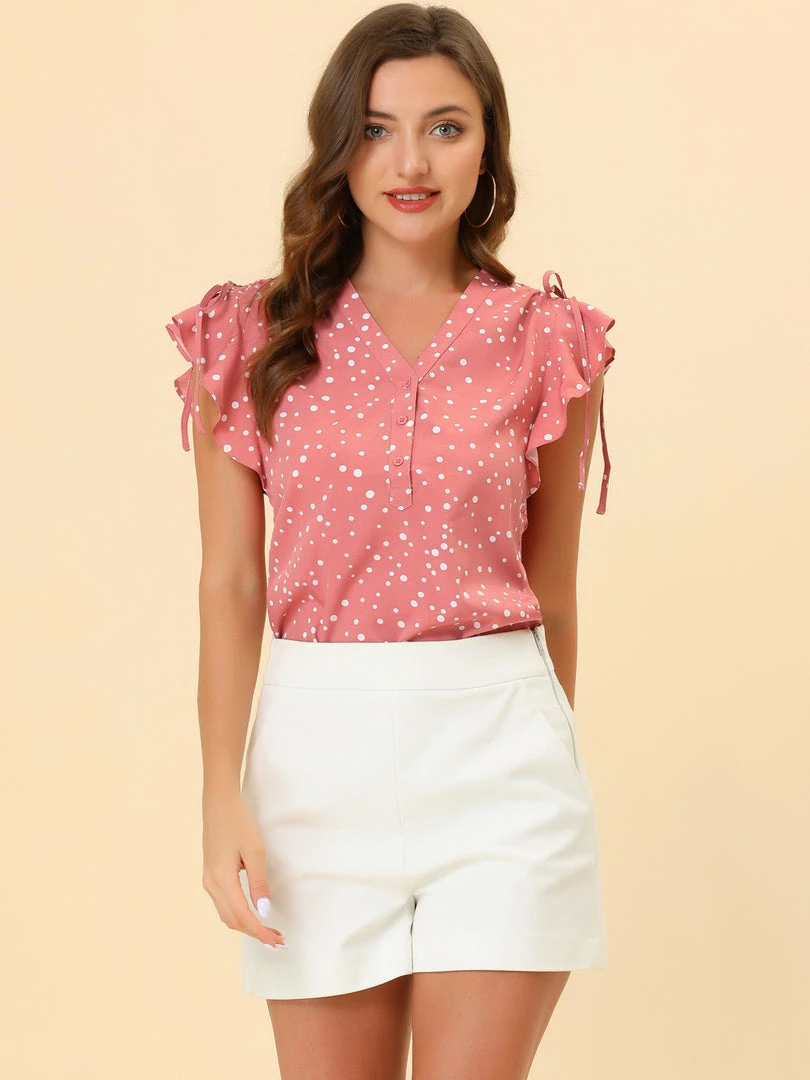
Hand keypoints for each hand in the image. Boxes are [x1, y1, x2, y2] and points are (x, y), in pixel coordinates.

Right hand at [201, 790, 286, 949]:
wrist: (218, 802)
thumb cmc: (238, 821)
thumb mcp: (254, 850)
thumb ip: (259, 882)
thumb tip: (264, 912)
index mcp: (221, 879)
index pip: (242, 915)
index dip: (260, 932)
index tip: (277, 942)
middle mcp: (211, 884)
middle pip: (233, 920)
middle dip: (255, 933)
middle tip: (278, 940)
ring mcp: (208, 880)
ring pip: (227, 914)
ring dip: (247, 925)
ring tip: (269, 930)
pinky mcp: (210, 875)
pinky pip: (224, 903)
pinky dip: (238, 914)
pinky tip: (253, 914)